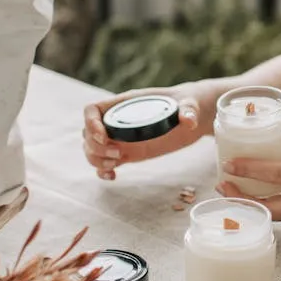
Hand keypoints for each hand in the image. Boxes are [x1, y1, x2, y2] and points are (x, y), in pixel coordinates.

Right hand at [83, 85, 205, 179]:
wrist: (193, 115)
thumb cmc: (187, 103)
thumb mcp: (188, 105)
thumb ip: (187, 110)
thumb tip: (188, 120)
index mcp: (124, 104)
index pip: (92, 110)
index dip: (90, 123)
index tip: (103, 136)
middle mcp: (117, 121)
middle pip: (87, 133)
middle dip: (95, 147)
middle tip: (118, 154)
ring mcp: (121, 138)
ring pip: (92, 149)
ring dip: (96, 160)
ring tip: (114, 166)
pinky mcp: (128, 152)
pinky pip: (105, 162)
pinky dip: (102, 171)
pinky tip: (113, 176)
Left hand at [218, 137, 280, 220]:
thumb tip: (270, 141)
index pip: (278, 173)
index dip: (251, 170)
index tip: (229, 164)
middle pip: (269, 206)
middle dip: (241, 198)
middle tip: (221, 184)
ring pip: (274, 214)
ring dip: (250, 203)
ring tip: (230, 189)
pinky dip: (266, 207)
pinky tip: (252, 198)